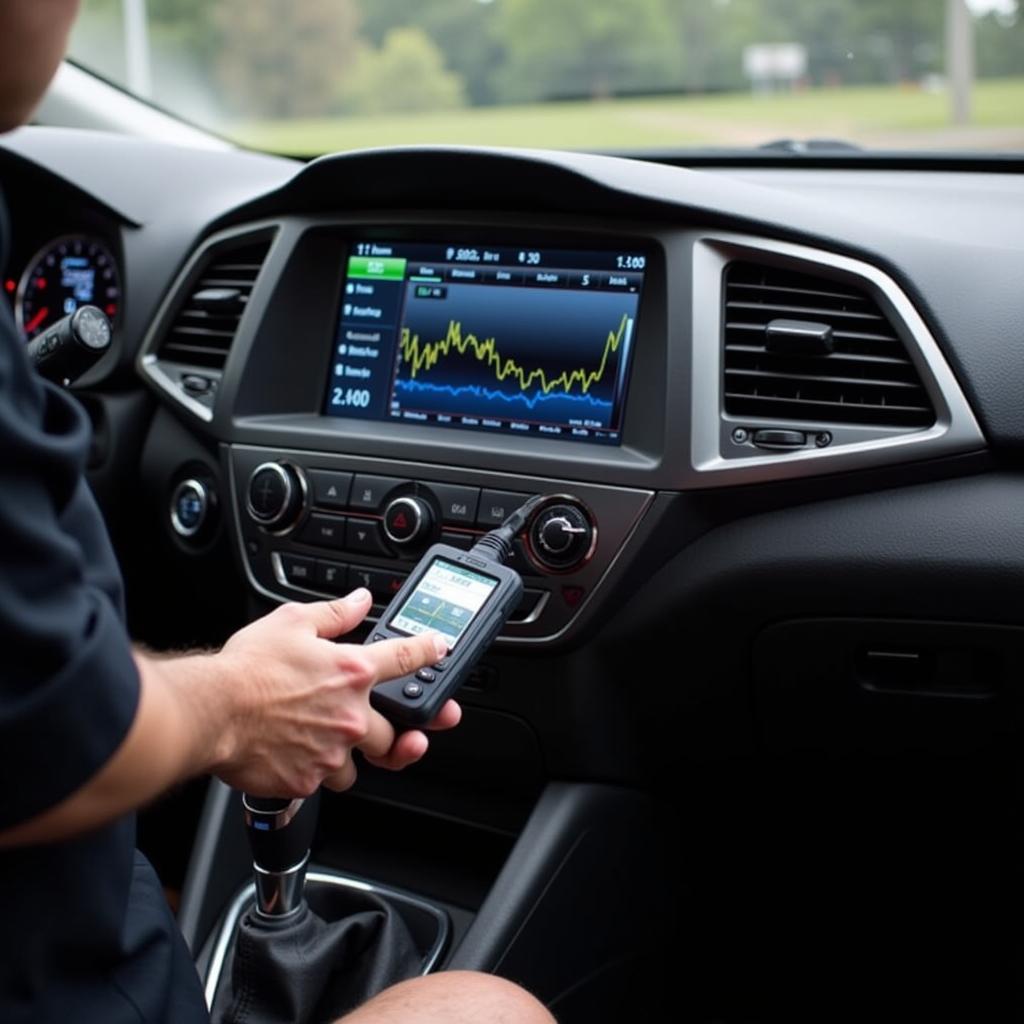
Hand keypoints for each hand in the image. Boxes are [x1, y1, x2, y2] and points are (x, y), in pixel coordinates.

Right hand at [210, 588, 459, 796]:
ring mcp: (331, 751)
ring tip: (325, 742)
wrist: (210, 712)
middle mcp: (350, 715)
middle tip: (387, 729)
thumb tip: (359, 601)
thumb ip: (334, 614)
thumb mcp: (292, 623)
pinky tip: (295, 754)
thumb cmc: (246, 669)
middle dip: (393, 733)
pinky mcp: (308, 780)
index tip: (441, 651)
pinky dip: (313, 771)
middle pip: (395, 733)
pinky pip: (323, 781)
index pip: (406, 659)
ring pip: (358, 765)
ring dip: (349, 756)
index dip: (429, 653)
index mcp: (351, 672)